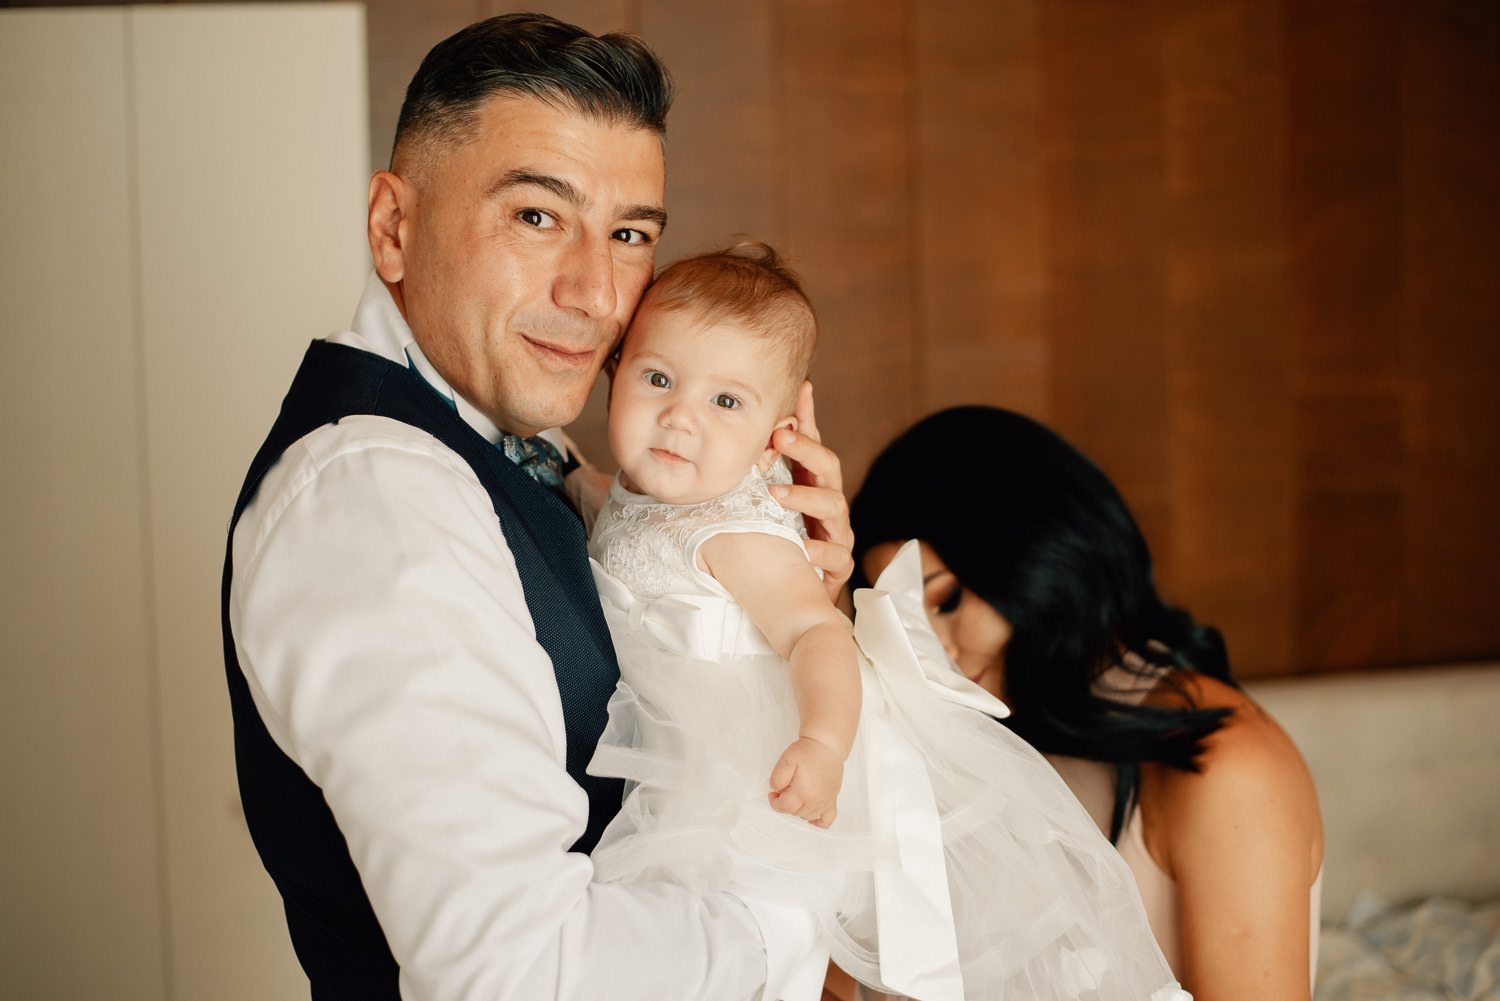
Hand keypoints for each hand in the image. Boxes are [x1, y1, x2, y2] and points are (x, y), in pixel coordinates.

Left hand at [768, 736, 843, 827]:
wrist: (826, 745)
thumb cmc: (807, 751)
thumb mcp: (785, 760)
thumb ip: (777, 778)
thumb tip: (775, 791)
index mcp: (802, 791)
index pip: (783, 808)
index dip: (775, 801)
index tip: (774, 792)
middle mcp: (815, 800)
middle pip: (794, 812)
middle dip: (786, 803)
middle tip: (786, 788)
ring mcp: (825, 801)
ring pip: (806, 816)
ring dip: (798, 808)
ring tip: (798, 793)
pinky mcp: (833, 800)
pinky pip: (827, 820)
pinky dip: (819, 822)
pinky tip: (812, 819)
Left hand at [773, 381, 853, 601]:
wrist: (801, 594)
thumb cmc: (783, 540)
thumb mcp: (769, 502)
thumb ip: (761, 472)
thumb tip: (738, 436)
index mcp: (813, 483)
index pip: (813, 443)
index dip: (809, 416)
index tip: (801, 389)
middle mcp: (830, 502)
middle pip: (829, 467)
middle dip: (806, 450)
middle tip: (780, 438)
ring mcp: (838, 533)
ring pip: (834, 507)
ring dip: (805, 497)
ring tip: (776, 494)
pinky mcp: (839, 566)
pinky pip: (837, 557)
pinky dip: (820, 553)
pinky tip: (802, 549)